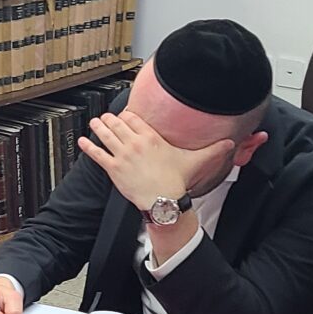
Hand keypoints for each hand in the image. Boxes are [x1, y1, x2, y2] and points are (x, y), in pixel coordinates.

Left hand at [78, 110, 232, 217]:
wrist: (163, 199)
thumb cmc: (176, 181)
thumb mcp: (196, 161)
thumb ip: (213, 150)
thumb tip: (230, 143)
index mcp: (151, 137)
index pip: (134, 118)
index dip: (127, 115)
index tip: (124, 114)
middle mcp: (134, 142)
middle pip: (117, 123)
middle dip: (110, 119)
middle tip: (106, 117)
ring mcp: (122, 154)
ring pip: (105, 135)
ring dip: (98, 127)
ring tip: (94, 123)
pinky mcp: (113, 168)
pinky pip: (97, 154)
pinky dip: (88, 146)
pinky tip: (82, 141)